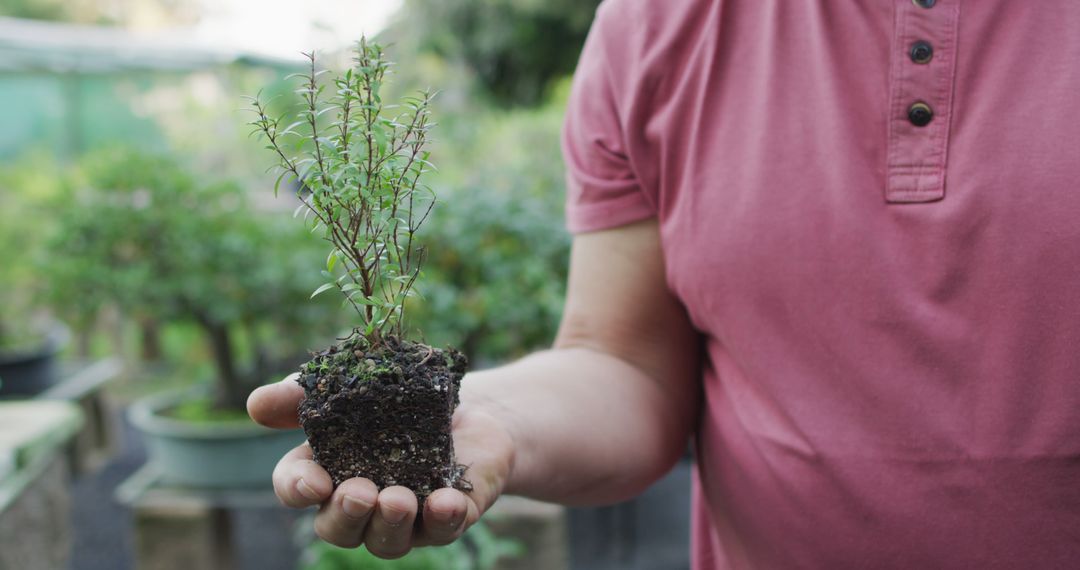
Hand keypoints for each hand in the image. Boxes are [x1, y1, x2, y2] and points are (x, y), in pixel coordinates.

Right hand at [247, 374, 514, 558]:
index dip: (298, 488)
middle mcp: (361, 505)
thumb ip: (301, 395)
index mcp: (327, 472)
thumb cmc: (399, 400)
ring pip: (386, 541)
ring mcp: (405, 518)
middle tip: (359, 493)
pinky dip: (444, 518)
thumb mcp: (348, 386)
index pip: (297, 489)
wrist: (471, 405)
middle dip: (345, 515)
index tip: (313, 480)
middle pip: (338, 528)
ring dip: (389, 523)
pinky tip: (446, 501)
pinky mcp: (448, 517)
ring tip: (398, 499)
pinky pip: (444, 529)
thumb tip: (256, 403)